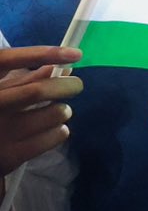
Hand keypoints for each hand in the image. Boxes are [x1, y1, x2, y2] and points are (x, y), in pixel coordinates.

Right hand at [0, 47, 81, 177]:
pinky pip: (55, 136)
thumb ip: (25, 79)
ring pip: (54, 114)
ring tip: (58, 112)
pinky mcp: (11, 156)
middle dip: (66, 86)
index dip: (43, 54)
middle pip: (36, 91)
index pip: (7, 60)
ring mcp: (0, 132)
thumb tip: (64, 68)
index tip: (75, 54)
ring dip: (63, 111)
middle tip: (76, 85)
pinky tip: (53, 130)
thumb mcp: (2, 92)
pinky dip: (61, 130)